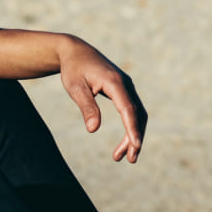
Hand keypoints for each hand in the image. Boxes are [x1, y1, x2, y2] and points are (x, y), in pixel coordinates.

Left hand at [57, 36, 148, 162]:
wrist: (75, 51)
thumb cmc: (73, 69)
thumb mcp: (75, 88)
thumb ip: (86, 107)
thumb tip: (93, 130)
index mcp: (115, 82)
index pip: (128, 109)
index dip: (132, 128)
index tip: (135, 145)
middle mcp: (125, 84)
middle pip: (137, 115)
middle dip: (135, 138)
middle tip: (128, 159)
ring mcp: (126, 86)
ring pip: (137, 114)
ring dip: (133, 135)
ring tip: (121, 157)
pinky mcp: (123, 90)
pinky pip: (132, 111)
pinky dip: (130, 126)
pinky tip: (124, 141)